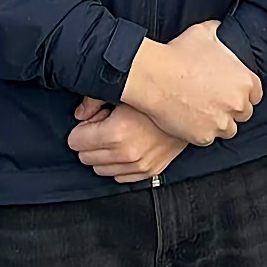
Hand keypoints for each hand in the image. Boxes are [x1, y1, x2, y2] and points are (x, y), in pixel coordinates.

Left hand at [67, 98, 187, 183]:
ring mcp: (139, 166)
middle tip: (106, 124)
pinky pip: (119, 176)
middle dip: (90, 140)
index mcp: (116, 133)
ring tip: (118, 134)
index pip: (75, 141)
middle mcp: (126, 154)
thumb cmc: (157, 96)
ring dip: (103, 153)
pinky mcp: (149, 171)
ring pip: (99, 169)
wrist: (191, 106)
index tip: (96, 118)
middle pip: (84, 156)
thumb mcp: (122, 90)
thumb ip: (93, 100)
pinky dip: (118, 164)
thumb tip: (79, 113)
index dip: (83, 127)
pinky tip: (128, 145)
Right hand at [122, 20, 262, 147]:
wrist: (154, 77)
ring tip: (203, 111)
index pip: (255, 93)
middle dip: (231, 107)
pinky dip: (202, 131)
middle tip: (215, 100)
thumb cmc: (178, 53)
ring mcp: (221, 123)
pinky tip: (191, 118)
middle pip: (243, 113)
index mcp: (244, 81)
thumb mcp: (206, 32)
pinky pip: (208, 138)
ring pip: (228, 129)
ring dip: (219, 121)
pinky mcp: (204, 137)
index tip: (231, 91)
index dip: (243, 92)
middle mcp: (237, 104)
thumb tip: (221, 29)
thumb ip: (220, 33)